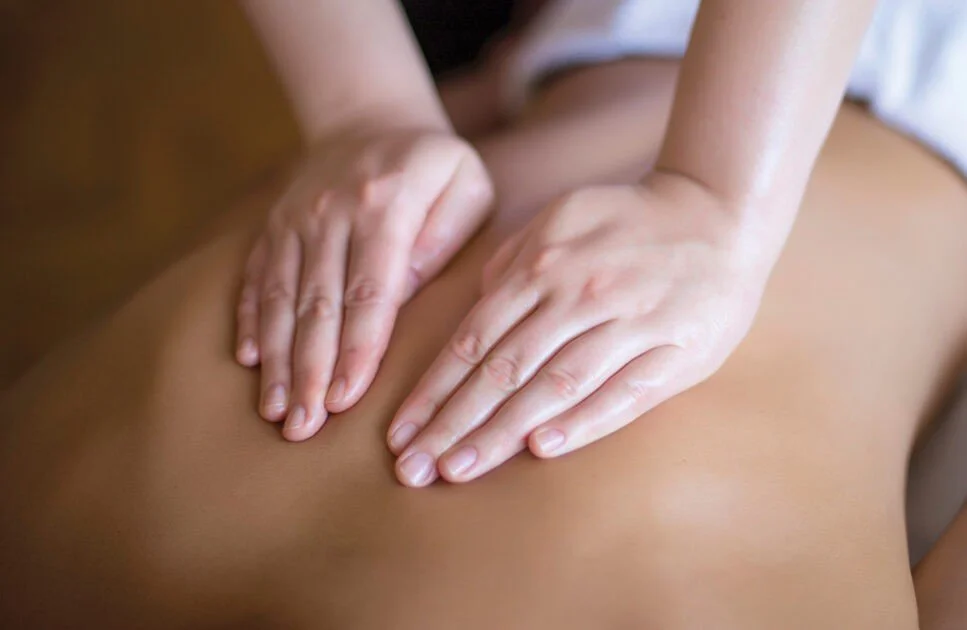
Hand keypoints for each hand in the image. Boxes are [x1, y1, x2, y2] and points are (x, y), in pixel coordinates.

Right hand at [236, 125, 493, 440]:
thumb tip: (404, 297)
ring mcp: (293, 219)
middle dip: (308, 370)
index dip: (356, 348)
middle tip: (303, 427)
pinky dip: (251, 320)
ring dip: (277, 358)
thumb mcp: (463, 186)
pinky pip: (258, 278)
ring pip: (281, 298)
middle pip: (317, 304)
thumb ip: (443, 238)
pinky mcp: (273, 227)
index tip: (344, 399)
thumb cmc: (433, 166)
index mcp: (384, 204)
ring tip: (276, 410)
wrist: (370, 118)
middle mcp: (329, 212)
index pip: (369, 290)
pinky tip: (248, 363)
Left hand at [387, 174, 773, 486]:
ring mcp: (630, 322)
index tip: (402, 433)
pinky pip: (622, 393)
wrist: (719, 212)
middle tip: (416, 468)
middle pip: (505, 369)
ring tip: (460, 469)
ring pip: (555, 385)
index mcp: (544, 264)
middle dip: (454, 423)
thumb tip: (476, 305)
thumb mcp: (562, 217)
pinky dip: (582, 422)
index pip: (474, 338)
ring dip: (503, 432)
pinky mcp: (675, 350)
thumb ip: (513, 261)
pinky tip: (542, 449)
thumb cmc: (629, 222)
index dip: (435, 390)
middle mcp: (580, 294)